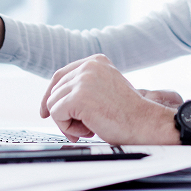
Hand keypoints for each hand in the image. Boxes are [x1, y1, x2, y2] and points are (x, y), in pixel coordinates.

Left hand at [40, 54, 179, 144]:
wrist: (145, 123)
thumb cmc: (129, 112)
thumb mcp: (106, 88)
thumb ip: (86, 86)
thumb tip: (57, 97)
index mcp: (96, 61)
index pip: (61, 75)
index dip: (50, 94)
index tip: (45, 110)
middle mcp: (88, 66)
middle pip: (55, 90)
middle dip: (63, 113)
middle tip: (82, 128)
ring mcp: (83, 80)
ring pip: (53, 104)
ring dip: (67, 122)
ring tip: (89, 128)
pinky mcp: (78, 97)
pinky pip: (56, 114)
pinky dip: (68, 128)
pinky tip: (88, 129)